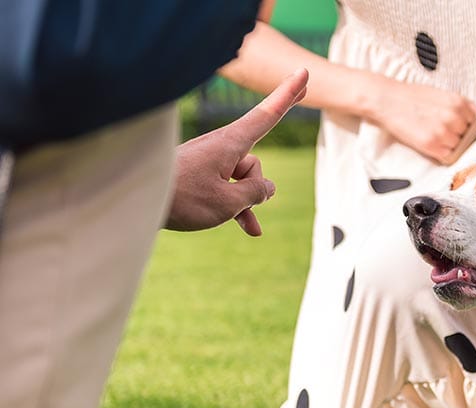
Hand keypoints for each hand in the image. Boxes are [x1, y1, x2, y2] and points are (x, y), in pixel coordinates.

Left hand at [166, 68, 308, 234]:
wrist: (134, 201)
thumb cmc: (181, 198)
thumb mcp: (228, 202)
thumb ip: (256, 193)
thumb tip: (268, 187)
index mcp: (230, 144)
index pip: (268, 115)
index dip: (288, 95)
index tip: (304, 72)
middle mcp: (221, 147)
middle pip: (254, 165)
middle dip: (254, 188)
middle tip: (235, 204)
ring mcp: (209, 161)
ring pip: (241, 181)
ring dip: (243, 203)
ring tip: (238, 224)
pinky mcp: (199, 174)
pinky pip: (227, 188)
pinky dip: (237, 206)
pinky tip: (250, 229)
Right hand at [365, 77, 475, 163]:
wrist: (388, 100)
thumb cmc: (413, 96)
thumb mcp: (442, 93)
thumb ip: (463, 104)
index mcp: (458, 103)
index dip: (466, 126)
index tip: (458, 127)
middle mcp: (453, 118)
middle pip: (468, 136)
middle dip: (458, 135)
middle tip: (441, 130)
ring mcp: (443, 133)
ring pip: (459, 147)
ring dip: (450, 145)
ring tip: (434, 135)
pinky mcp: (432, 145)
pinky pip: (448, 156)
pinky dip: (442, 153)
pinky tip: (432, 143)